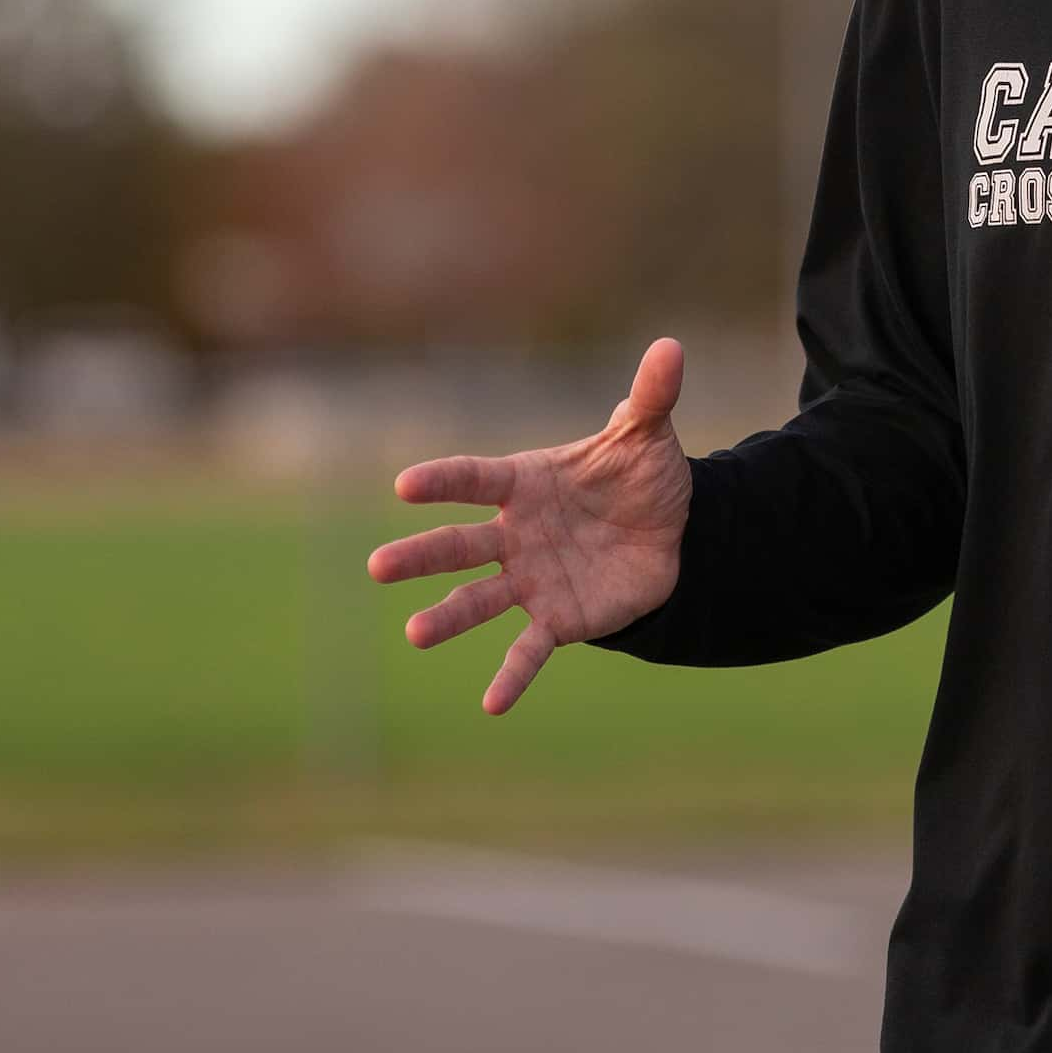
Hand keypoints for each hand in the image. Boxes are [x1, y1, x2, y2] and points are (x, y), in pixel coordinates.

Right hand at [367, 336, 696, 715]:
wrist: (672, 535)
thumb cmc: (641, 478)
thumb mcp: (647, 435)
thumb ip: (650, 395)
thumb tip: (673, 346)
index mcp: (525, 483)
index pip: (476, 479)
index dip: (443, 480)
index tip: (404, 485)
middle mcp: (516, 534)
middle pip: (459, 545)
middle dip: (421, 555)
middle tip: (378, 567)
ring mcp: (531, 579)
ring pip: (479, 599)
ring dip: (447, 617)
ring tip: (415, 633)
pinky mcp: (558, 617)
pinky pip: (529, 649)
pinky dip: (512, 676)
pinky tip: (492, 706)